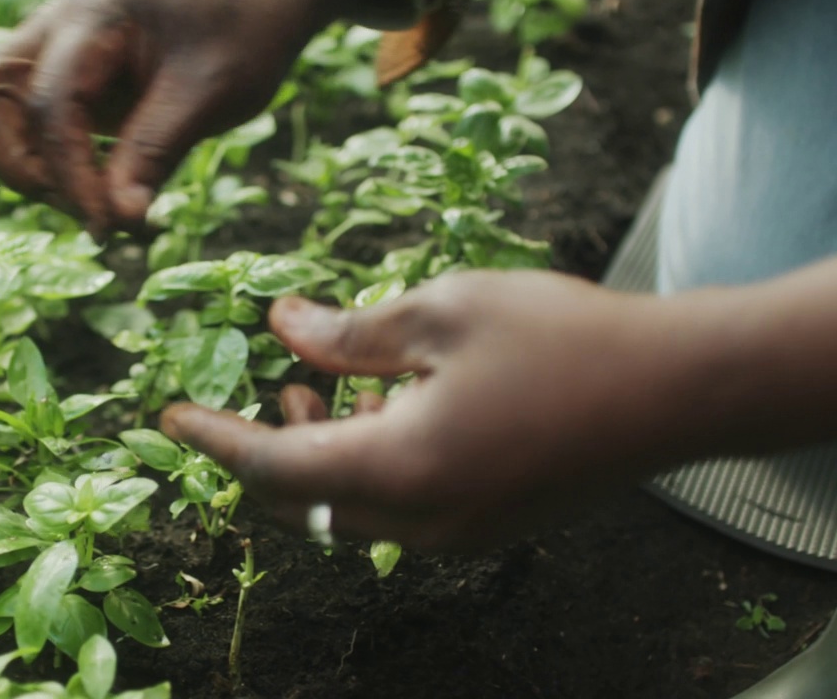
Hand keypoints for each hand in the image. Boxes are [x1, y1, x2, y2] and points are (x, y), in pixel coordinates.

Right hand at [0, 0, 373, 238]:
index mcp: (95, 15)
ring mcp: (51, 48)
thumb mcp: (212, 93)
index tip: (107, 224)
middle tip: (86, 206)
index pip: (50, 104)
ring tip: (93, 200)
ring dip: (25, 165)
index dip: (69, 176)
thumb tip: (115, 220)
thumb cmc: (243, 32)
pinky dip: (46, 160)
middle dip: (17, 165)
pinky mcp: (61, 75)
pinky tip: (99, 185)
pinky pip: (21, 119)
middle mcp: (55, 25)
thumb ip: (155, 154)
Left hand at [161, 270, 717, 551]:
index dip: (212, 438)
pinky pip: (400, 510)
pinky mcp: (490, 526)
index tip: (165, 417)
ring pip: (351, 509)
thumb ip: (349, 331)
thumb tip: (280, 325)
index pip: (270, 464)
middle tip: (274, 385)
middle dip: (269, 448)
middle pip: (304, 501)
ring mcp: (459, 533)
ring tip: (333, 383)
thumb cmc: (562, 339)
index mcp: (396, 470)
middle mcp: (420, 522)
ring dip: (324, 454)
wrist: (680, 389)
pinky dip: (372, 465)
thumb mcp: (440, 313)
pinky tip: (396, 405)